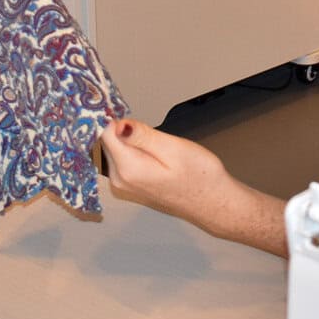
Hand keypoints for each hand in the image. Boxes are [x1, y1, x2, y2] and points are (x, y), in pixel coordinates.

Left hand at [101, 119, 283, 253]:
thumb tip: (118, 124)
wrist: (212, 202)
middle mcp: (120, 180)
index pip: (105, 134)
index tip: (133, 115)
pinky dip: (132, 150)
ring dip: (128, 140)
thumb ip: (143, 136)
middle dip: (123, 130)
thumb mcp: (174, 148)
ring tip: (155, 141)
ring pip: (114, 150)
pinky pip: (122, 159)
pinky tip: (153, 151)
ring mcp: (124, 184)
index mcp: (128, 169)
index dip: (118, 118)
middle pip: (107, 142)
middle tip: (151, 130)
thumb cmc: (200, 176)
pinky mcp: (130, 185)